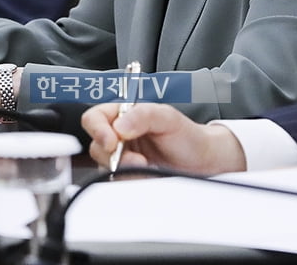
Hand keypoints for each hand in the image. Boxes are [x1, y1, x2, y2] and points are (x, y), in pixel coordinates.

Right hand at [81, 103, 246, 173]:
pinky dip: (131, 180)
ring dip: (125, 168)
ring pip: (105, 166)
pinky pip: (118, 181)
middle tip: (136, 158)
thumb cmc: (186, 135)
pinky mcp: (128, 176)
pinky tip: (147, 173)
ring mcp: (122, 157)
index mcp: (123, 115)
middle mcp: (119, 135)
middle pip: (96, 146)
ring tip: (146, 165)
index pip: (95, 118)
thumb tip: (119, 125)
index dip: (98, 129)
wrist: (202, 160)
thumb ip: (143, 115)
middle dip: (114, 155)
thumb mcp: (167, 117)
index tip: (111, 141)